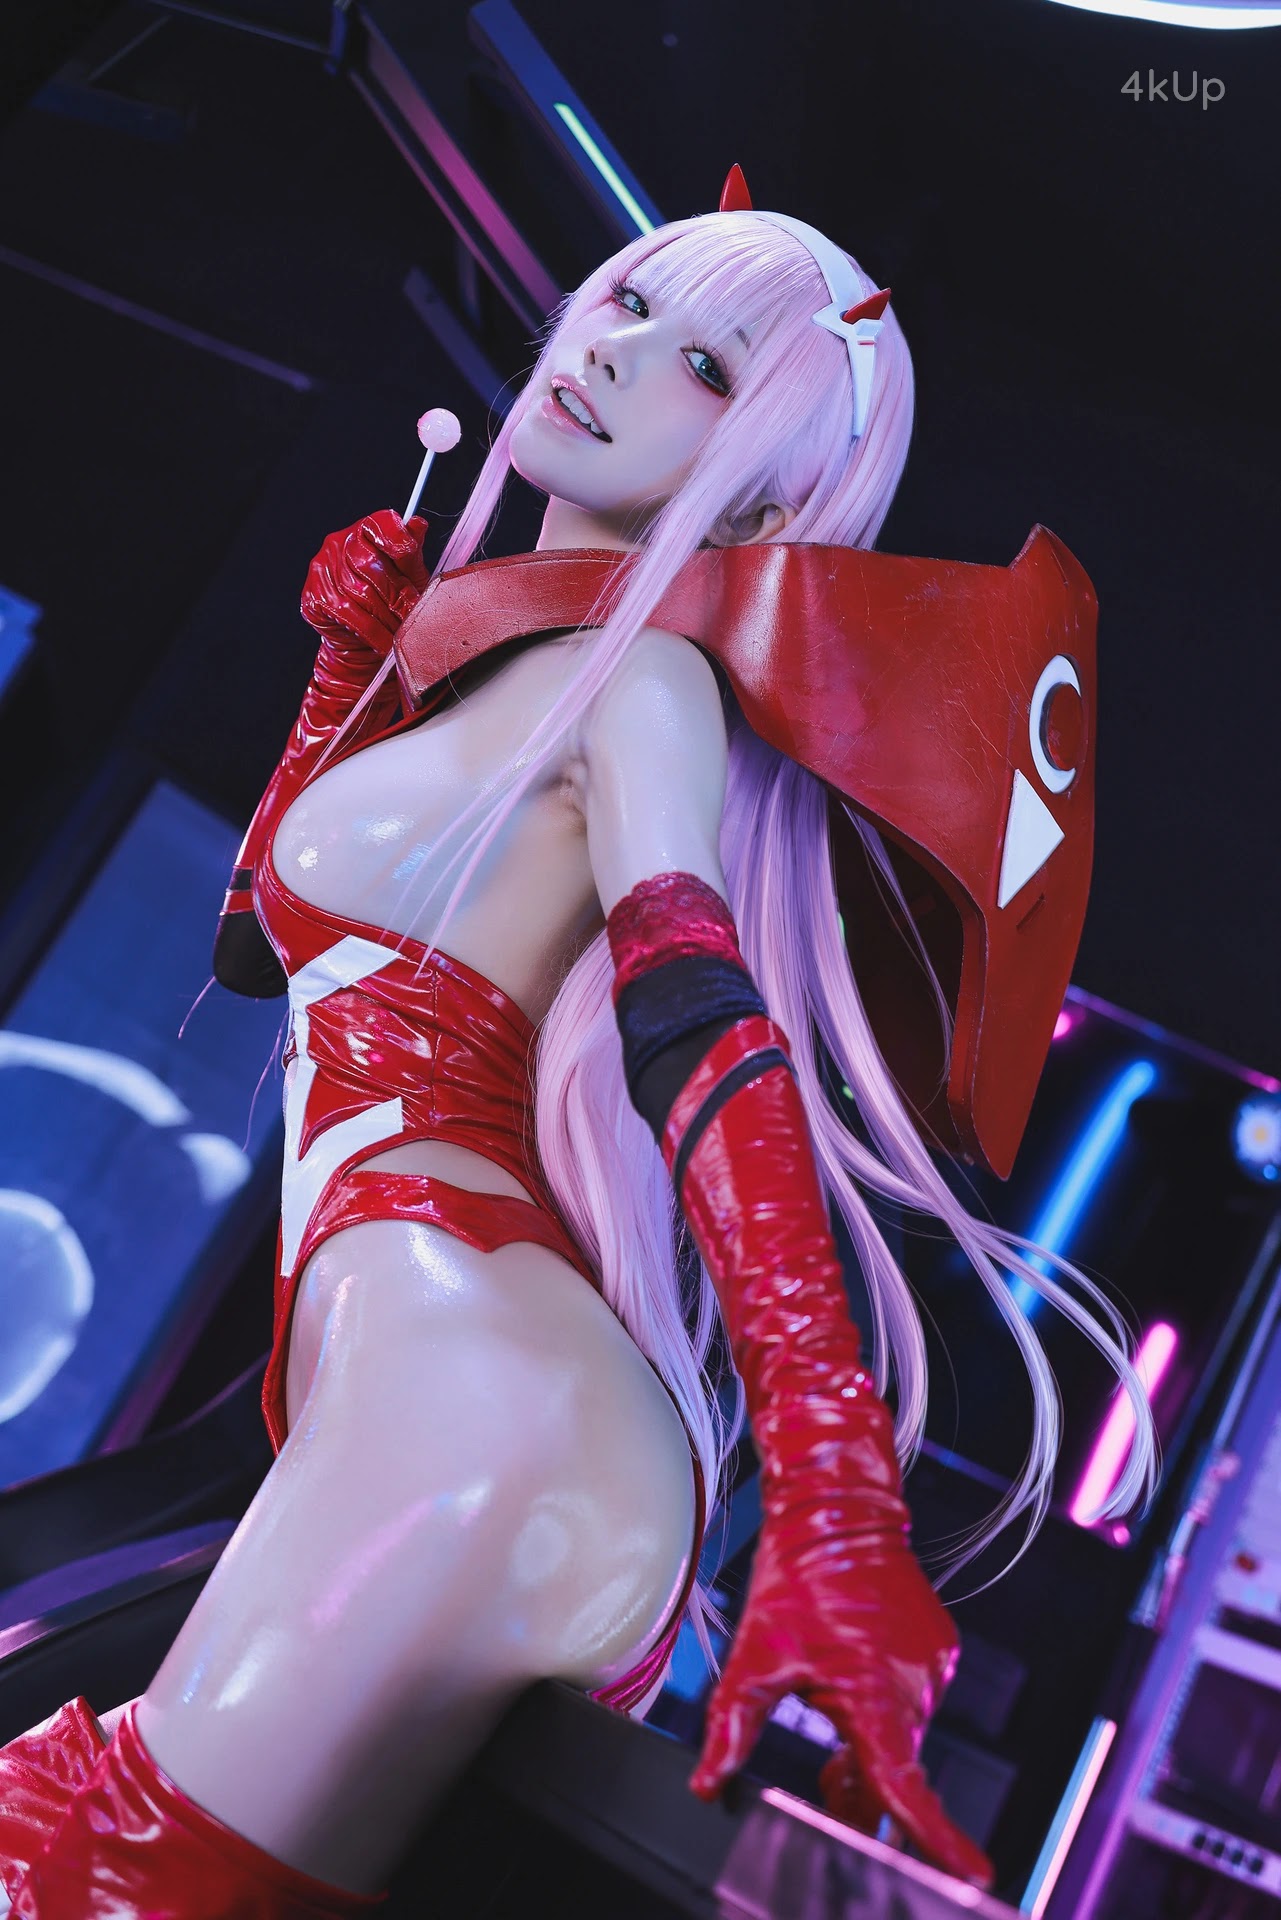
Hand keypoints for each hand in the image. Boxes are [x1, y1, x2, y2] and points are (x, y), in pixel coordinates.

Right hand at [300, 509, 428, 653]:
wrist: (361, 644)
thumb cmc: (387, 603)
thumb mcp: (408, 578)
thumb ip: (411, 555)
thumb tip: (418, 524)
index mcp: (364, 531)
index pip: (380, 524)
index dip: (396, 539)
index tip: (409, 553)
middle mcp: (339, 544)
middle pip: (370, 563)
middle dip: (397, 593)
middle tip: (413, 613)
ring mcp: (323, 568)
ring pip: (360, 592)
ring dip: (386, 617)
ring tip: (402, 632)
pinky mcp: (314, 595)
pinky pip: (348, 614)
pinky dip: (372, 632)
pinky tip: (385, 642)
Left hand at [689, 1509, 993, 1887]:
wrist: (838, 1510)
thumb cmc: (797, 1578)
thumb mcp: (755, 1655)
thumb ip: (733, 1727)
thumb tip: (708, 1783)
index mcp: (873, 1695)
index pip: (904, 1786)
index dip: (937, 1838)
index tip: (973, 1875)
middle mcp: (915, 1687)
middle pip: (894, 1770)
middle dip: (861, 1786)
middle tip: (823, 1775)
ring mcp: (935, 1668)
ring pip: (903, 1735)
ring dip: (873, 1742)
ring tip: (828, 1706)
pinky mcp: (942, 1650)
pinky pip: (915, 1699)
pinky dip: (888, 1707)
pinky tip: (854, 1677)